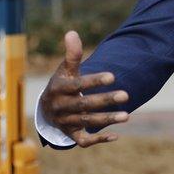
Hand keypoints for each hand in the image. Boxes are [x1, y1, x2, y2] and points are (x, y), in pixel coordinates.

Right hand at [39, 31, 129, 146]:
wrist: (46, 109)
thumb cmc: (62, 84)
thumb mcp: (65, 69)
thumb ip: (72, 54)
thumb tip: (72, 32)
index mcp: (58, 89)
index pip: (77, 85)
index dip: (94, 81)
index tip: (112, 76)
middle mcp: (61, 107)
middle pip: (84, 105)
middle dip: (105, 101)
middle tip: (126, 95)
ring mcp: (66, 122)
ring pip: (87, 123)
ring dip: (107, 120)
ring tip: (127, 115)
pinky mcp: (71, 135)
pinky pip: (83, 141)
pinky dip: (98, 140)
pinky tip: (116, 136)